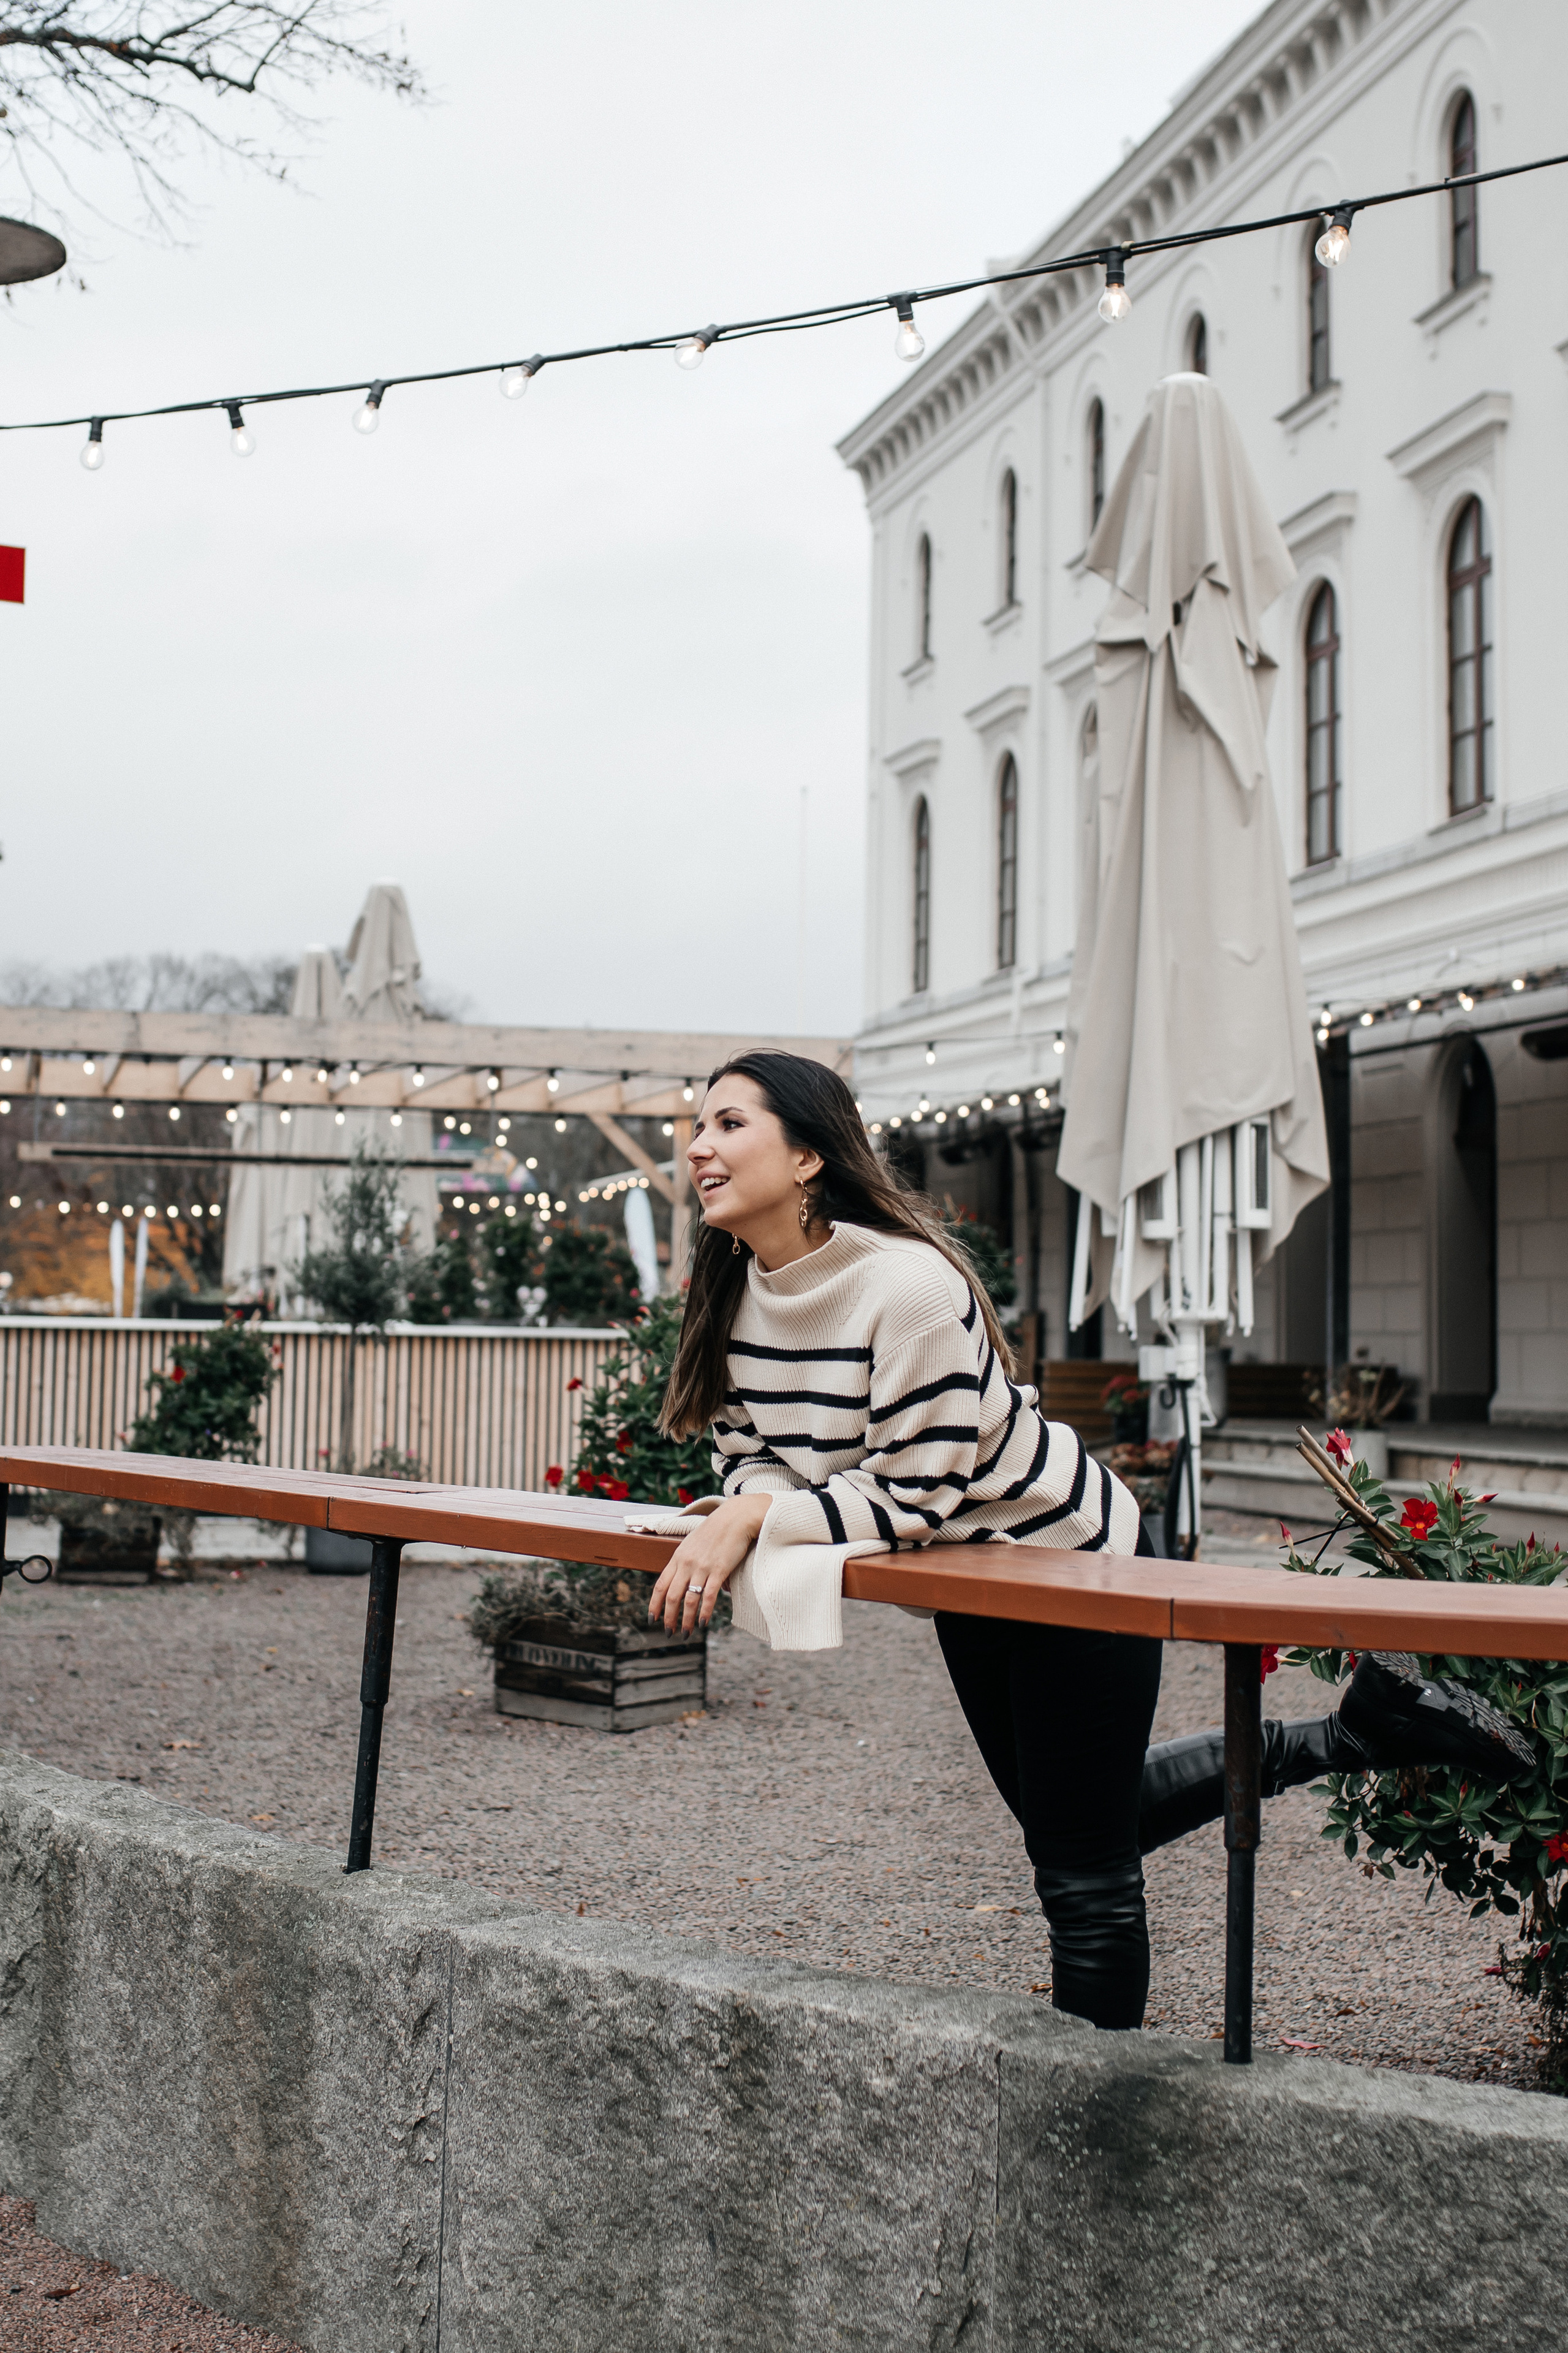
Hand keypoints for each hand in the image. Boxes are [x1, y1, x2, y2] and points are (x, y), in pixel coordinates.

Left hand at [648, 1493, 770, 1632]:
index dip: (654, 1605)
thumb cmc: (717, 1530)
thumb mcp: (693, 1544)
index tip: (652, 1619)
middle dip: (668, 1618)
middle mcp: (686, 1563)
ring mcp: (702, 1567)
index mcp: (678, 1557)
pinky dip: (703, 1612)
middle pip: (671, 1596)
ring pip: (689, 1600)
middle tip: (669, 1633)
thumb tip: (690, 1583)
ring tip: (686, 1634)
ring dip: (686, 1620)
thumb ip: (687, 1562)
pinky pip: (708, 1596)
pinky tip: (702, 1623)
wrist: (736, 1517)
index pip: (660, 1585)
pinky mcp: (719, 1570)